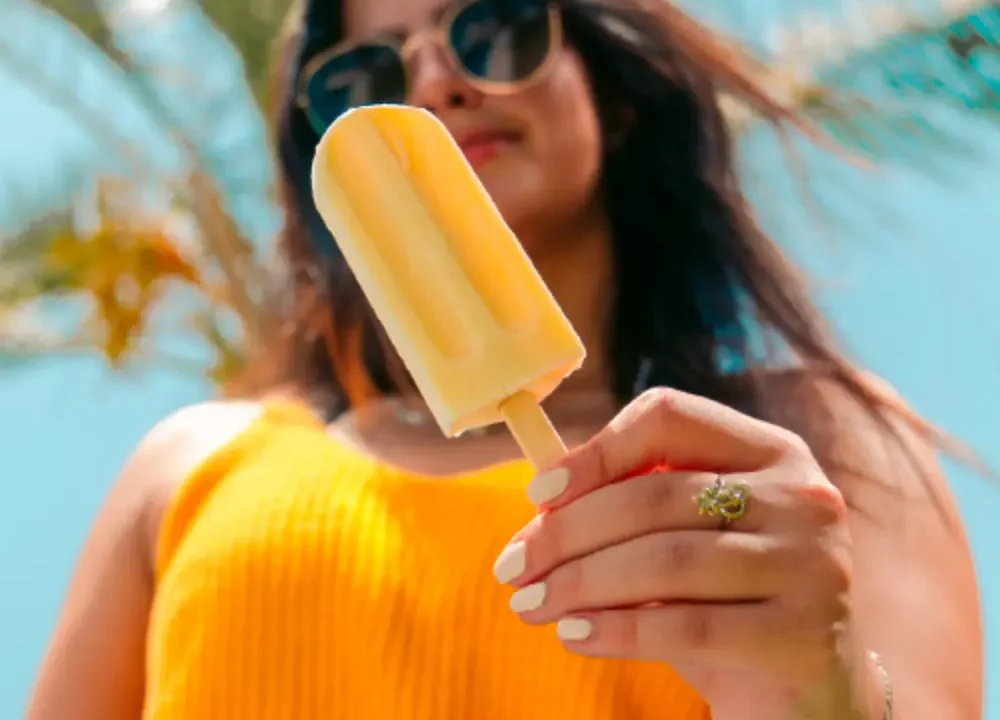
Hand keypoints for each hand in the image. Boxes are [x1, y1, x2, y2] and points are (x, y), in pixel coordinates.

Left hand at [493, 388, 869, 716]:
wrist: (807, 692)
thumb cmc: (729, 601)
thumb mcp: (688, 540)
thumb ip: (633, 506)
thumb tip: (541, 502)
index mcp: (768, 451)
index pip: (670, 418)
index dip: (595, 451)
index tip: (538, 494)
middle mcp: (800, 495)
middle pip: (654, 496)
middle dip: (566, 533)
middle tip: (511, 567)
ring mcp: (811, 563)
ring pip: (665, 561)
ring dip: (580, 583)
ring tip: (530, 604)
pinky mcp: (803, 635)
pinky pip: (687, 626)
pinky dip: (617, 631)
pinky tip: (575, 636)